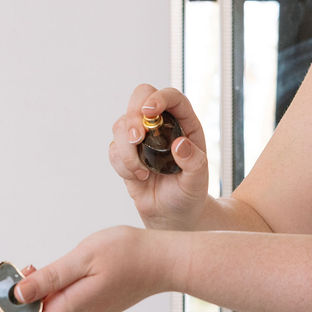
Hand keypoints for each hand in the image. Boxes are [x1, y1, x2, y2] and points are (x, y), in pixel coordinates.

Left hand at [0, 225, 171, 311]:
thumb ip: (49, 277)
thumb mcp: (84, 257)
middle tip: (12, 276)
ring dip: (29, 298)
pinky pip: (58, 310)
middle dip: (13, 306)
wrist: (164, 261)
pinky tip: (49, 273)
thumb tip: (17, 294)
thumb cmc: (130, 255)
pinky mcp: (90, 308)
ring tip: (31, 268)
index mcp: (73, 309)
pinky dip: (45, 295)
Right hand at [111, 84, 209, 229]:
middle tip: (137, 139)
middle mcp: (161, 125)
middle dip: (133, 117)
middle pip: (139, 98)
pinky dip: (122, 164)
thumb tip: (180, 144)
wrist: (173, 214)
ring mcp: (141, 137)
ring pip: (121, 125)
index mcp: (184, 124)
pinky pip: (113, 149)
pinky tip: (139, 177)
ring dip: (127, 149)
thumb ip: (194, 162)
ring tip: (143, 172)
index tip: (150, 111)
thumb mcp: (198, 180)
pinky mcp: (126, 152)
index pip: (172, 97)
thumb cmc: (189, 193)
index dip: (159, 97)